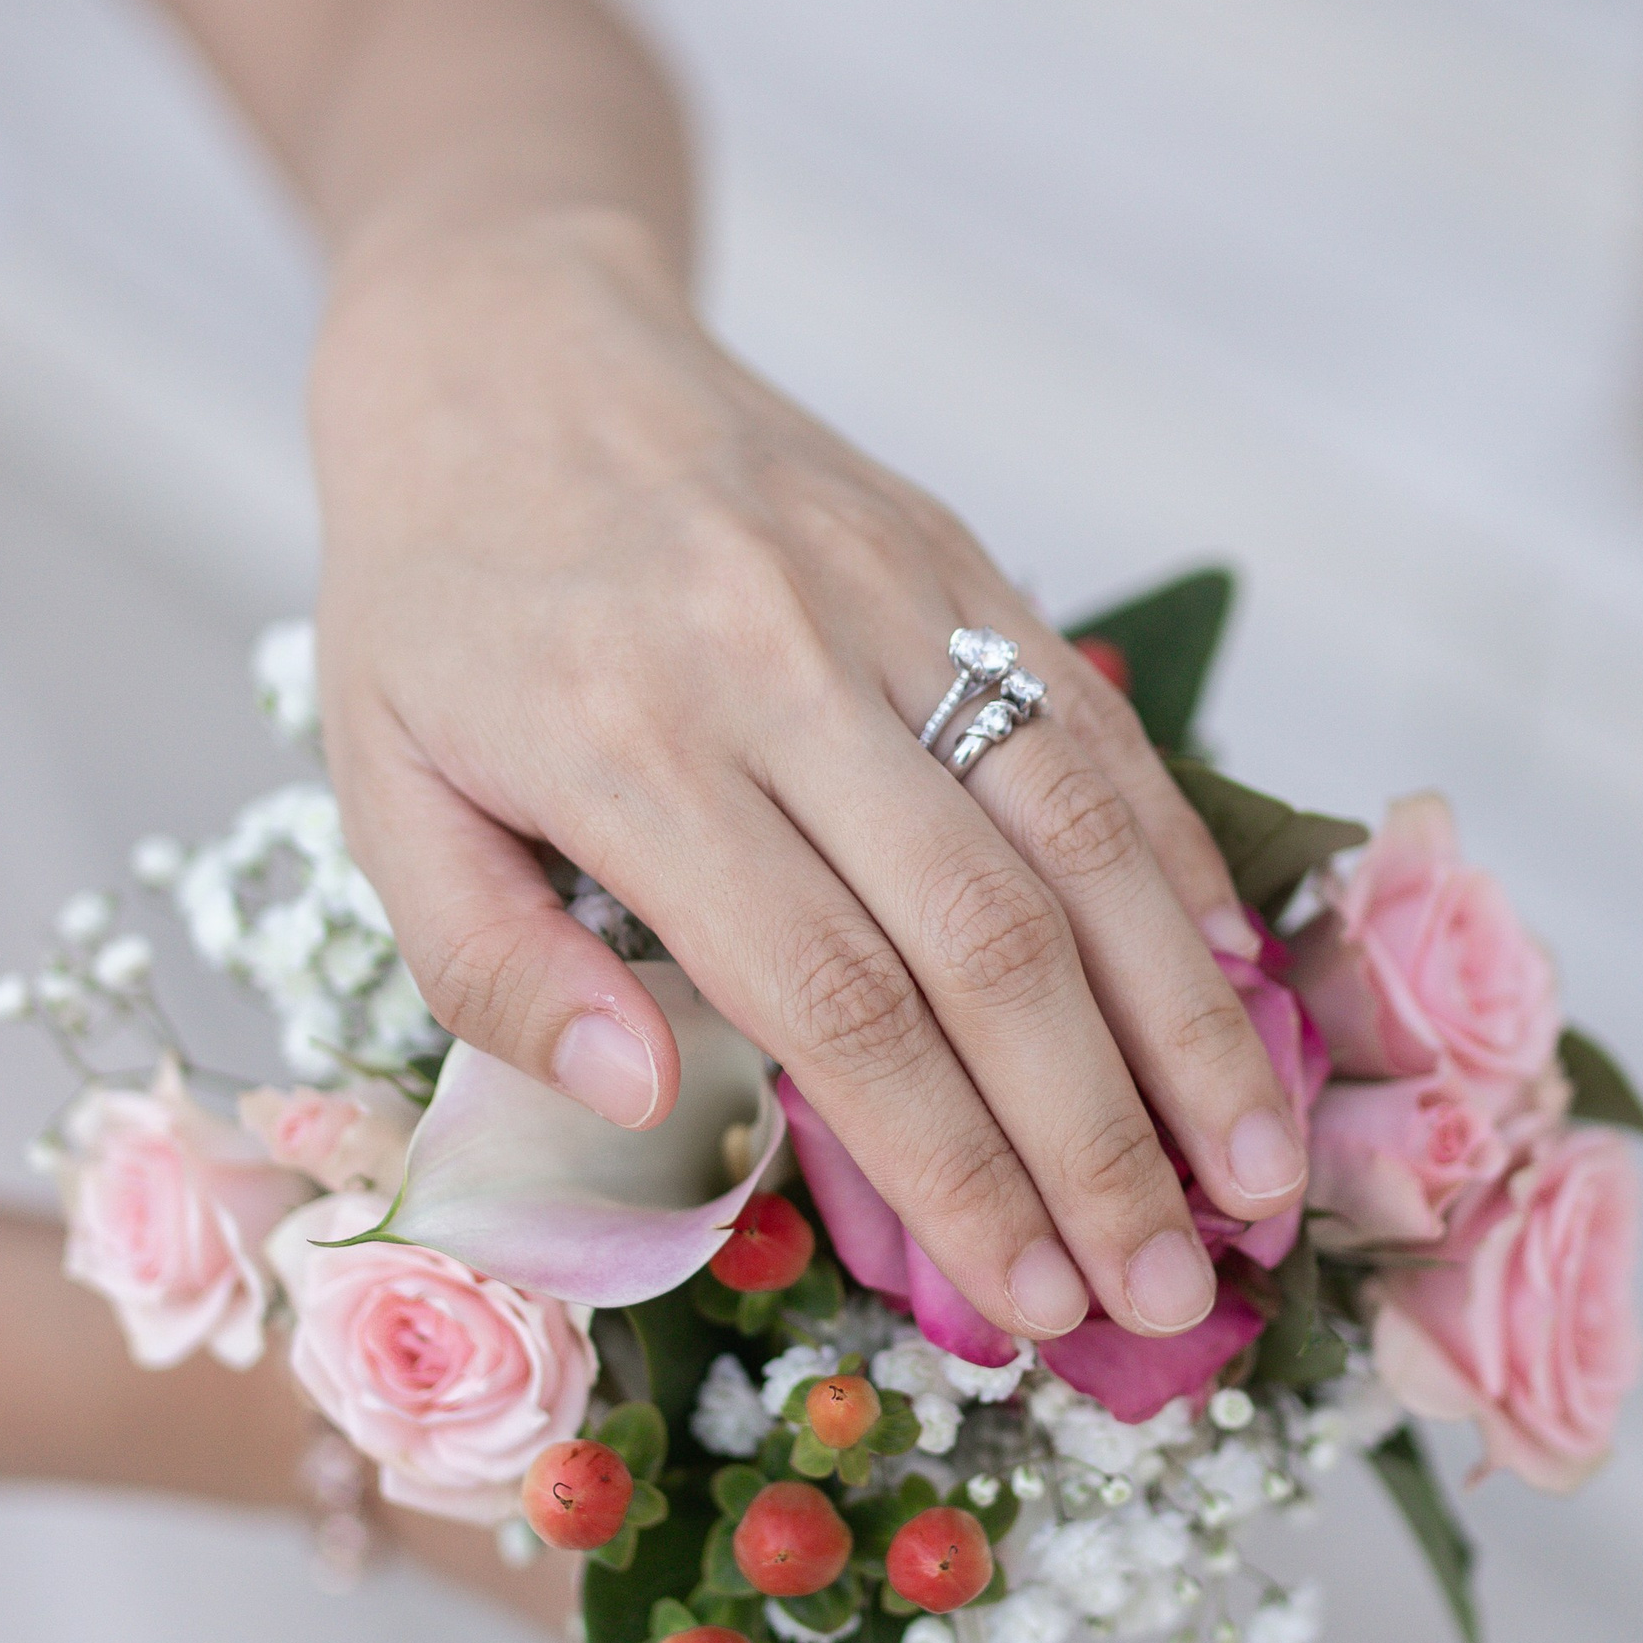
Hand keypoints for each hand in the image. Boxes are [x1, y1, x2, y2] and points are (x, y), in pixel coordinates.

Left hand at [310, 208, 1307, 1345]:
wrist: (504, 338)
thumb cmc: (433, 601)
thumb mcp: (383, 787)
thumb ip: (494, 964)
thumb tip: (647, 1101)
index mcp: (627, 750)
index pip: (833, 1001)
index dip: (953, 1166)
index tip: (1034, 1304)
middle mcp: (781, 667)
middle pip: (986, 939)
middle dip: (1098, 1139)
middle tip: (1176, 1291)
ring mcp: (888, 596)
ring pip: (1079, 829)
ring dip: (1189, 1016)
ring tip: (1259, 1172)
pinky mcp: (951, 552)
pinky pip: (1089, 721)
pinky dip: (1178, 857)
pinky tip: (1238, 978)